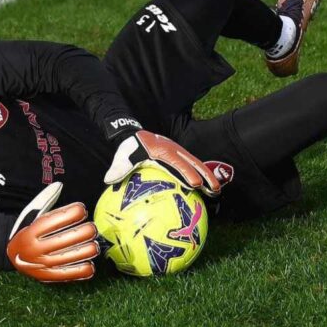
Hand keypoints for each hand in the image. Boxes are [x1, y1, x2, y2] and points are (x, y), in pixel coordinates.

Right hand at [6, 182, 98, 282]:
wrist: (11, 258)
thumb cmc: (27, 232)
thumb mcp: (31, 215)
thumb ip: (45, 200)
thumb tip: (60, 184)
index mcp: (31, 232)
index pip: (56, 220)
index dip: (74, 213)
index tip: (82, 210)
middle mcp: (36, 249)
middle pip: (69, 238)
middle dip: (86, 231)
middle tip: (91, 227)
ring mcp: (43, 265)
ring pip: (73, 256)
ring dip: (89, 249)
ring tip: (94, 244)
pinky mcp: (49, 277)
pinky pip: (70, 274)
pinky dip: (84, 269)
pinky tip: (91, 263)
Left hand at [103, 130, 221, 196]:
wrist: (135, 134)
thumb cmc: (129, 148)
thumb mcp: (122, 156)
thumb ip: (118, 168)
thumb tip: (108, 180)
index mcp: (161, 152)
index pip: (176, 164)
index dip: (186, 173)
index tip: (195, 184)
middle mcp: (173, 151)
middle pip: (192, 163)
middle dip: (205, 175)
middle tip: (215, 189)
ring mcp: (179, 152)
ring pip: (196, 164)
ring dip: (208, 176)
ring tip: (217, 191)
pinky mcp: (180, 156)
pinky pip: (192, 166)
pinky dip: (202, 175)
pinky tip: (207, 191)